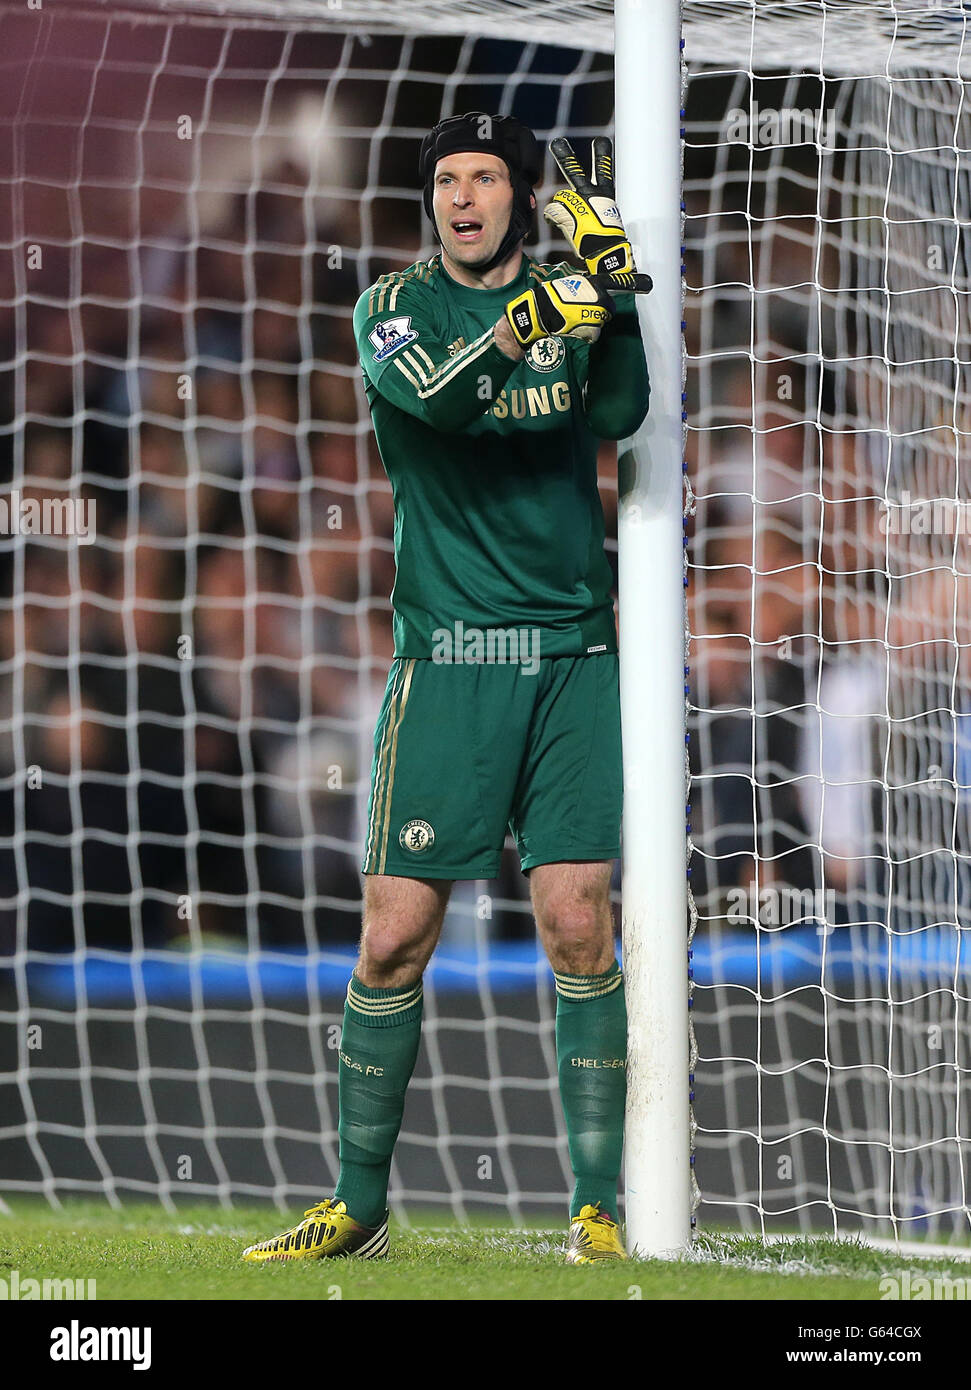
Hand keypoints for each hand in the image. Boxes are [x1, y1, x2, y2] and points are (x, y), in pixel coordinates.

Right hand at [504, 270, 652, 348]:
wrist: (538, 313)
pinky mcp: (592, 329)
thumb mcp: (570, 285)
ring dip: (590, 324)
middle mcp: (599, 298)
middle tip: (580, 312)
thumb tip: (598, 293)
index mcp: (593, 283)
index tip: (648, 284)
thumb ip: (586, 289)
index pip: (616, 282)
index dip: (633, 283)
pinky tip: (572, 328)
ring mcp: (596, 314)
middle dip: (599, 312)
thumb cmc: (551, 299)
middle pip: (608, 308)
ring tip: (572, 319)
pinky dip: (585, 334)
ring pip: (600, 322)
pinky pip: (593, 335)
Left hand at [543, 137, 635, 277]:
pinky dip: (552, 217)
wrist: (607, 252)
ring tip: (569, 218)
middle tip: (557, 143)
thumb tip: (582, 210)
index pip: (604, 171)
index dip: (602, 156)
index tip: (601, 141)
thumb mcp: (604, 219)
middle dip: (566, 158)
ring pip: (561, 197)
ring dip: (561, 206)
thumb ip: (592, 209)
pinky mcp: (567, 215)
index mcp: (605, 195)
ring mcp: (578, 205)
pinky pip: (553, 211)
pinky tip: (557, 223)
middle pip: (575, 173)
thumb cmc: (607, 240)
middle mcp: (591, 196)